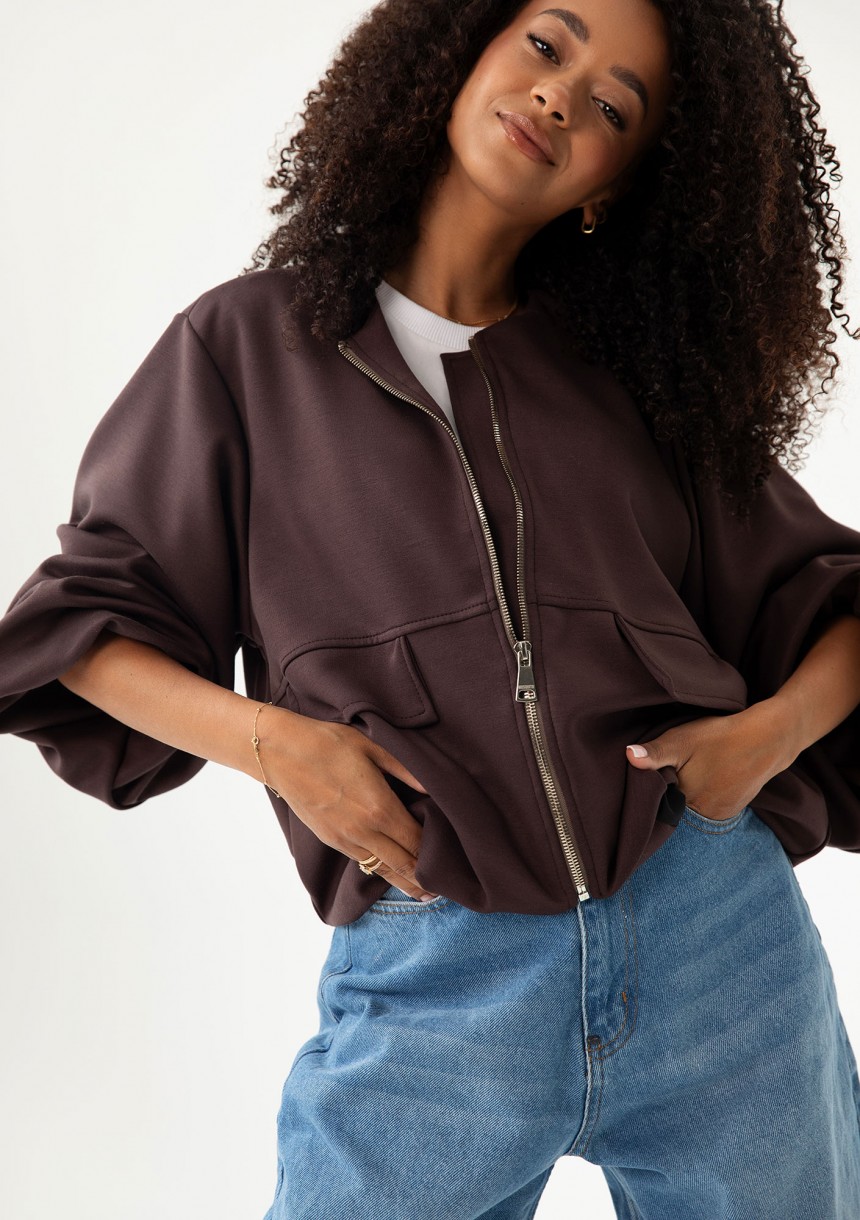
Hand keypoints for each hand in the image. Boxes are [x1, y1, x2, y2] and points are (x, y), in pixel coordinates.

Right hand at [256, 707, 437, 900]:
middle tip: (442, 891)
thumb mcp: (374, 748)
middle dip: (423, 880)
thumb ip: (407, 771)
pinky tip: (389, 871)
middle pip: (402, 865)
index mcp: (380, 808)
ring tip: (422, 893)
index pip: (416, 843)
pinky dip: (380, 871)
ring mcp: (345, 839)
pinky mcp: (331, 840)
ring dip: (403, 882)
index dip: (435, 857)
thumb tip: (433, 789)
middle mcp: (364, 831)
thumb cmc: (329, 743)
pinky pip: (362, 862)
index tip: (451, 864)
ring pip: (382, 870)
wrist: (281, 753)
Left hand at [624, 698, 800, 820]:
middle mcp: (702, 818)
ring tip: (685, 776)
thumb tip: (628, 755)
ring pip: (689, 811)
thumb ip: (655, 752)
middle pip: (673, 811)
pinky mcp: (731, 810)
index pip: (655, 807)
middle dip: (665, 797)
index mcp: (686, 803)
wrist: (768, 740)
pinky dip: (700, 798)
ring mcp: (719, 817)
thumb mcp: (682, 740)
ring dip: (683, 798)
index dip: (648, 793)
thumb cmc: (721, 738)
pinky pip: (706, 809)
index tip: (646, 780)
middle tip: (668, 774)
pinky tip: (701, 780)